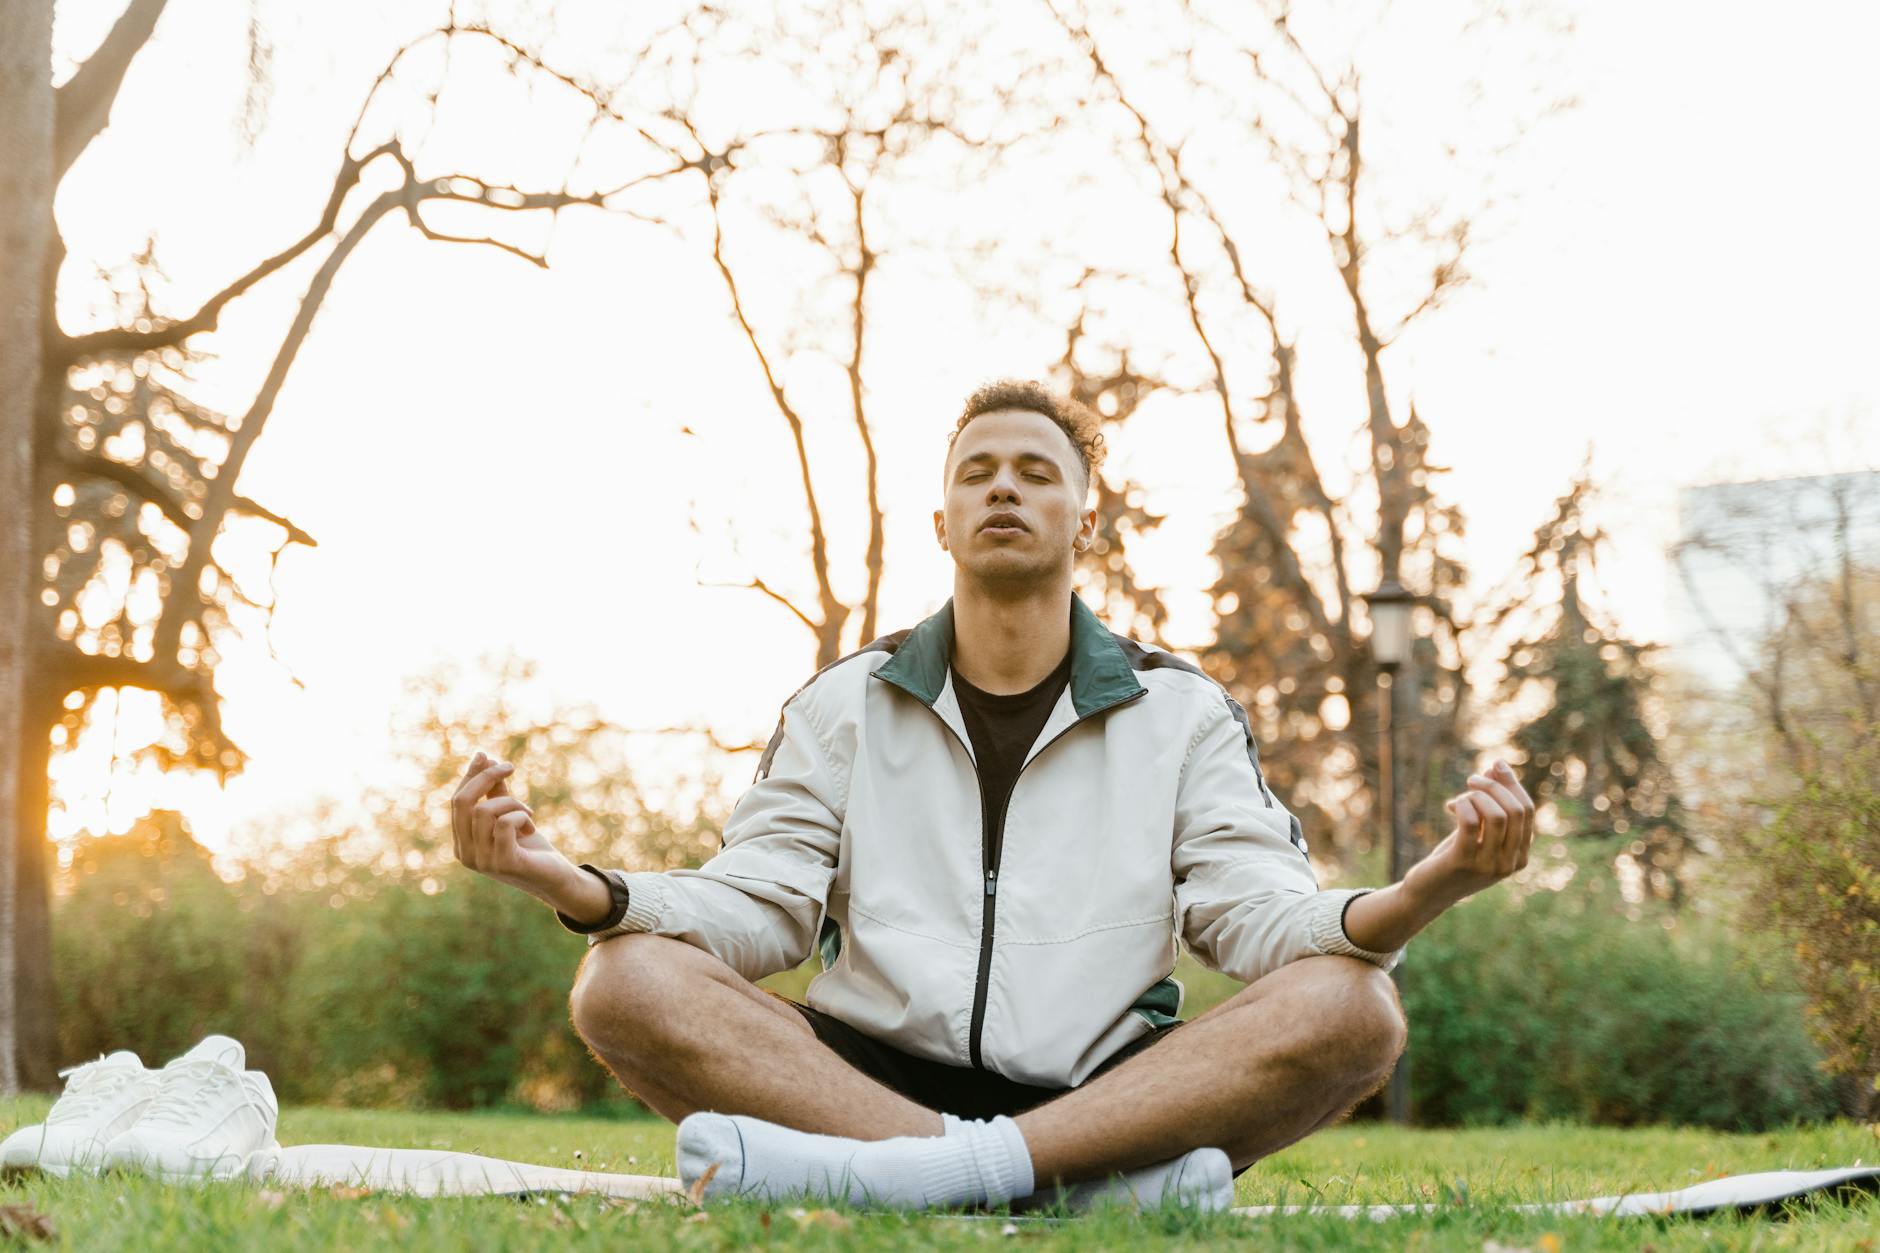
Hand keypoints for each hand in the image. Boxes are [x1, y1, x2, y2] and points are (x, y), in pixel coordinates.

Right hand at [450, 750, 578, 907]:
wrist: (555, 878)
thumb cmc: (531, 846)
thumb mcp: (510, 814)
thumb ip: (495, 792)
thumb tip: (484, 759)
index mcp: (462, 843)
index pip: (457, 802)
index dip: (471, 777)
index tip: (485, 756)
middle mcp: (465, 854)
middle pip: (462, 803)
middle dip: (486, 777)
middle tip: (510, 767)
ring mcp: (482, 861)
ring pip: (484, 811)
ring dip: (511, 803)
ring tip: (527, 813)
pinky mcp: (503, 863)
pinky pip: (505, 824)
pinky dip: (521, 816)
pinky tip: (531, 827)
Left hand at [1404, 758, 1536, 908]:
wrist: (1427, 893)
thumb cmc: (1454, 857)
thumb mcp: (1478, 830)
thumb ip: (1491, 802)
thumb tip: (1497, 765)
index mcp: (1520, 856)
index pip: (1527, 810)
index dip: (1511, 784)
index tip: (1494, 765)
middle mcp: (1510, 863)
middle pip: (1516, 810)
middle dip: (1494, 786)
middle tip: (1471, 779)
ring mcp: (1488, 865)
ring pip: (1497, 815)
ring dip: (1476, 795)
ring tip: (1460, 797)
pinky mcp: (1463, 863)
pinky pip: (1470, 822)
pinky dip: (1462, 804)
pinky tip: (1451, 807)